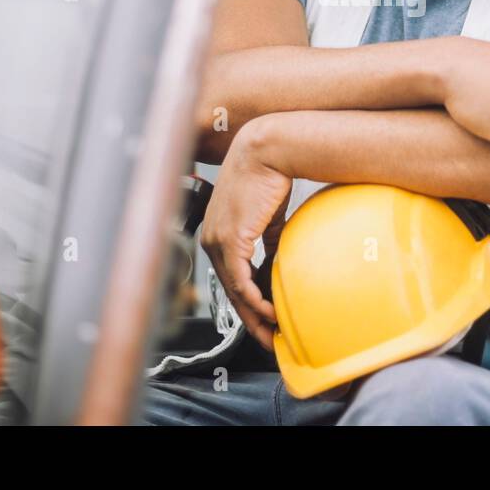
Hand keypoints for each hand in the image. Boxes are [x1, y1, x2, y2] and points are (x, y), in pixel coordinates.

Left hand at [199, 119, 292, 350]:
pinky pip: (241, 281)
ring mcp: (217, 240)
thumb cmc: (267, 175)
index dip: (246, 304)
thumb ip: (269, 240)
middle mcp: (211, 239)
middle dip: (248, 319)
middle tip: (267, 338)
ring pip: (233, 291)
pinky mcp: (231, 239)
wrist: (267, 150)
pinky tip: (270, 311)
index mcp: (216, 233)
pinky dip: (255, 300)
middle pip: (228, 291)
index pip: (229, 278)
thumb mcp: (268, 216)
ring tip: (271, 332)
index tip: (264, 319)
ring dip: (253, 316)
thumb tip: (279, 262)